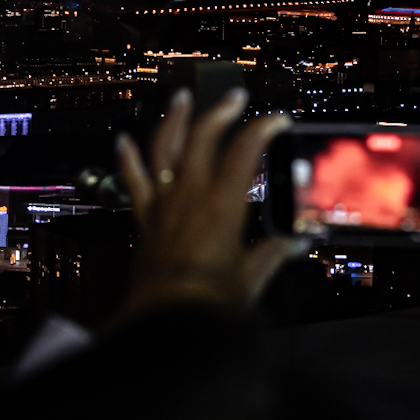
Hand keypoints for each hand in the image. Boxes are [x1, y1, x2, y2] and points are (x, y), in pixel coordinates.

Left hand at [113, 88, 298, 324]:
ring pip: (164, 148)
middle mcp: (190, 194)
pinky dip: (127, 159)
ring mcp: (164, 203)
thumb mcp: (252, 277)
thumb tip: (296, 244)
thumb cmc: (209, 302)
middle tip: (233, 98)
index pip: (245, 150)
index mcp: (223, 204)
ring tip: (180, 99)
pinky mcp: (145, 219)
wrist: (164, 321)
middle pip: (202, 137)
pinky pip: (133, 182)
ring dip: (173, 120)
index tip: (276, 120)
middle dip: (220, 112)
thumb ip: (273, 254)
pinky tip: (123, 141)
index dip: (262, 129)